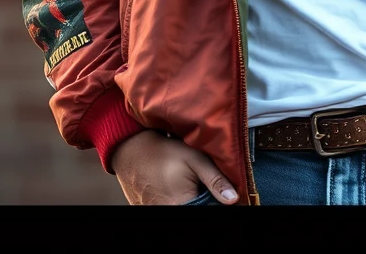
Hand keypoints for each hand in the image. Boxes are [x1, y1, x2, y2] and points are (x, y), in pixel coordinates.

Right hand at [110, 130, 239, 205]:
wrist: (132, 151)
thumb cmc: (164, 152)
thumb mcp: (194, 159)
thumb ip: (215, 179)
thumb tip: (233, 198)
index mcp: (181, 206)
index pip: (208, 211)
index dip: (216, 202)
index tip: (220, 193)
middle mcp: (168, 215)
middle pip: (196, 210)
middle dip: (204, 201)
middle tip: (199, 183)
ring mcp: (157, 215)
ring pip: (185, 210)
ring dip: (192, 201)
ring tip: (187, 183)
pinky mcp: (150, 212)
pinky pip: (173, 209)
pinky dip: (179, 201)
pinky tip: (177, 187)